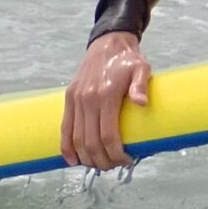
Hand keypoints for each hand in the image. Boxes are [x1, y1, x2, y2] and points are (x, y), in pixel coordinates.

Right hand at [60, 30, 151, 171]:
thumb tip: (142, 103)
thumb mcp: (141, 68)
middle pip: (91, 141)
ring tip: (99, 165)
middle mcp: (88, 98)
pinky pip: (65, 127)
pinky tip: (73, 160)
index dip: (116, 154)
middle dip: (102, 160)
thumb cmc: (128, 59)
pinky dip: (66, 147)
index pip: (108, 135)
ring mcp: (76, 99)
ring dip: (86, 157)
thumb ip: (141, 86)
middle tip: (114, 166)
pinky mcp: (69, 98)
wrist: (108, 42)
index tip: (126, 161)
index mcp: (106, 94)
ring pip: (76, 138)